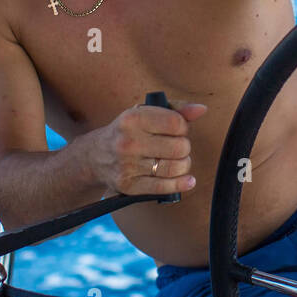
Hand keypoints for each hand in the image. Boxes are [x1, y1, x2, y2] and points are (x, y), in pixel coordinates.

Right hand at [89, 98, 206, 195]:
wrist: (95, 156)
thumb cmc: (128, 131)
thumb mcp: (145, 113)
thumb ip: (175, 109)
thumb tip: (201, 110)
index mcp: (132, 119)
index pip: (176, 123)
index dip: (183, 127)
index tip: (178, 130)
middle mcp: (128, 142)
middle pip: (179, 147)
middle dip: (184, 147)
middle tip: (176, 146)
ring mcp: (127, 166)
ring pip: (175, 168)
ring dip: (183, 165)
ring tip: (177, 161)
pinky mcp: (129, 186)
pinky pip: (164, 187)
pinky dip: (181, 184)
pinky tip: (188, 180)